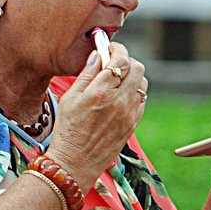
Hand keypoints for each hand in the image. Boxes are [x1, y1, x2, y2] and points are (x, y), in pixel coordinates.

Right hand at [49, 41, 148, 186]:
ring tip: (117, 79)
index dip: (117, 49)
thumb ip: (85, 75)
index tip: (110, 48)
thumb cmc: (68, 130)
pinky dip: (134, 91)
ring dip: (132, 75)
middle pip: (137, 67)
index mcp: (100, 92)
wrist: (76, 161)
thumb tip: (97, 56)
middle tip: (114, 62)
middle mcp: (119, 101)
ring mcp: (129, 113)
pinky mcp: (134, 123)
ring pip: (142, 82)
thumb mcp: (69, 99)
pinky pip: (142, 98)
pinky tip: (119, 95)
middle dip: (126, 60)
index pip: (120, 60)